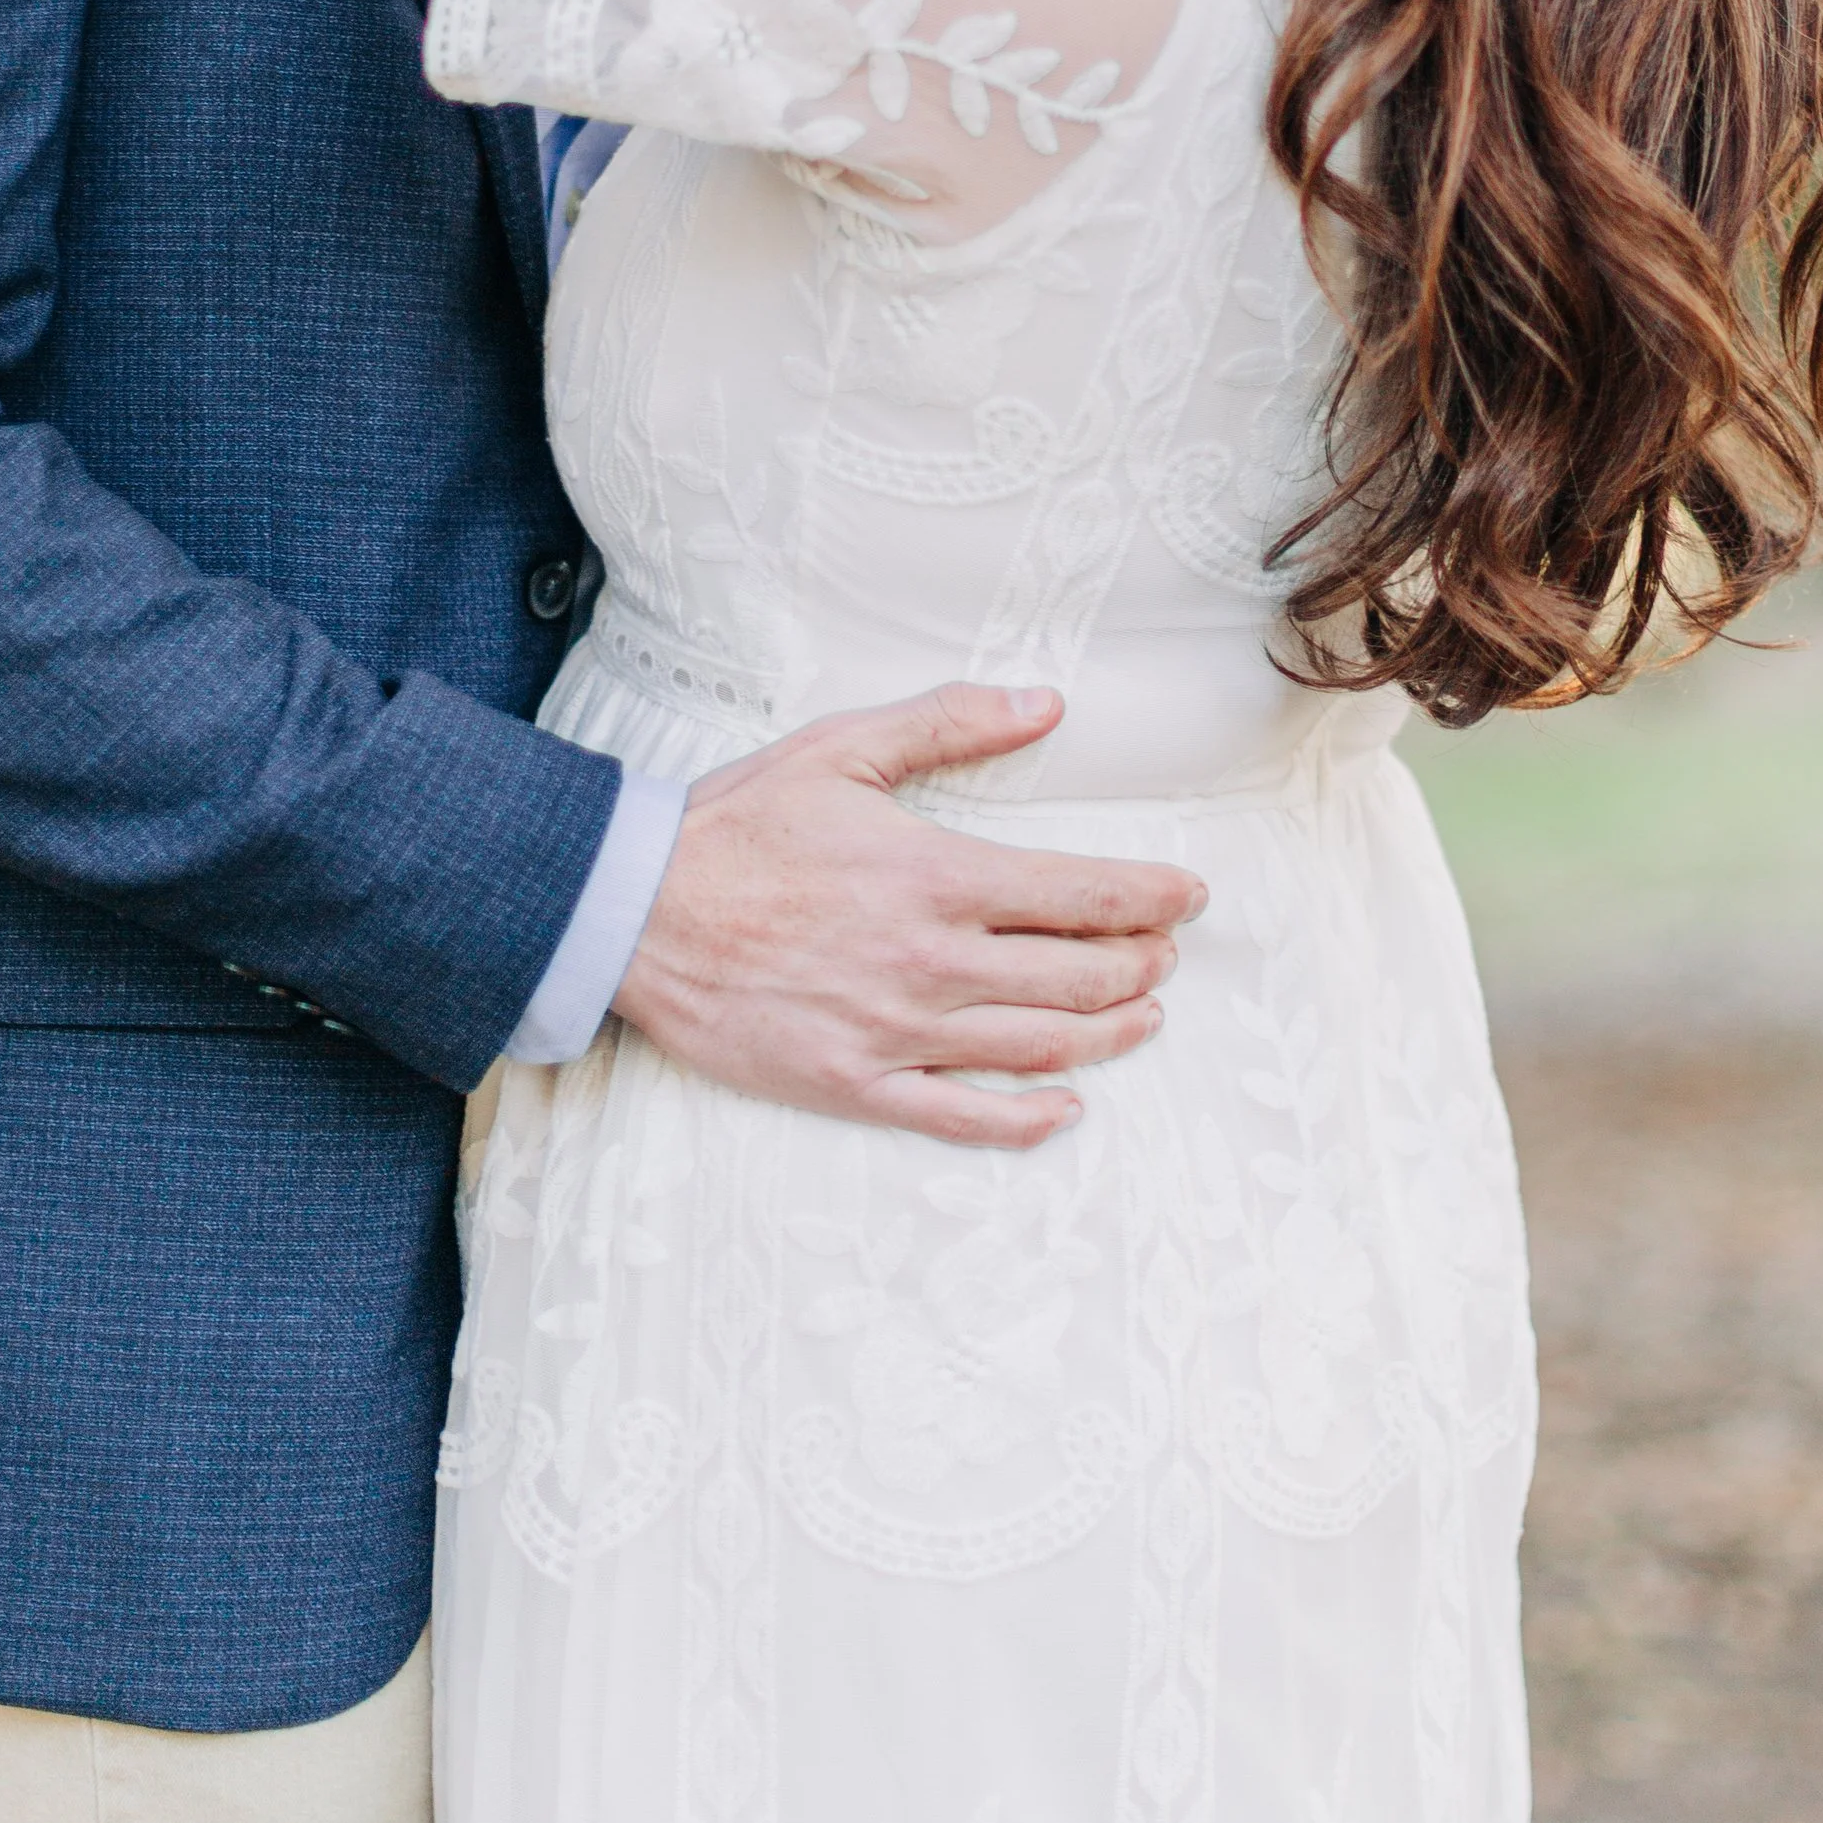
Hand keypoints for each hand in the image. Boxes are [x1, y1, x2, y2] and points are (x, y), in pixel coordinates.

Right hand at [611, 682, 1206, 1149]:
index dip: (1150, 898)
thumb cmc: (737, 824)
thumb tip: (1047, 703)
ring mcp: (895, 1033)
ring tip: (1143, 1015)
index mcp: (936, 877)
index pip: (1081, 895)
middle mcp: (930, 963)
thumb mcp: (843, 749)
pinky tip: (1063, 1107)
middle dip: (1139, 964)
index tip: (1189, 896)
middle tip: (1165, 952)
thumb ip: (951, 722)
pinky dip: (1024, 1118)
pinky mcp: (853, 1083)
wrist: (633, 912)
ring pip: (1036, 1046)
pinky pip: (958, 1115)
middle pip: (1076, 978)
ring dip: (1107, 1033)